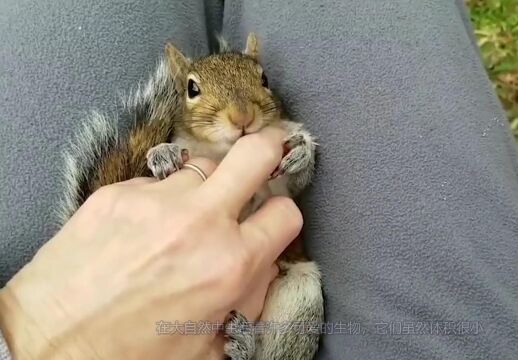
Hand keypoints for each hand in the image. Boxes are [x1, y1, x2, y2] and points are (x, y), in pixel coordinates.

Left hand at [0, 127, 300, 358]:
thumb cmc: (130, 354)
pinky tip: (142, 227)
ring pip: (202, 165)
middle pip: (255, 154)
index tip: (273, 218)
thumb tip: (264, 264)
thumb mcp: (210, 345)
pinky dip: (158, 199)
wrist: (51, 344)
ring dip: (204, 185)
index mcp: (230, 265)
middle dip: (270, 147)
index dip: (284, 216)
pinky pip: (155, 182)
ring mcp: (156, 201)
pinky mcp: (118, 193)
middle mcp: (199, 222)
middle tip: (268, 149)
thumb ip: (250, 300)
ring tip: (186, 212)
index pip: (286, 212)